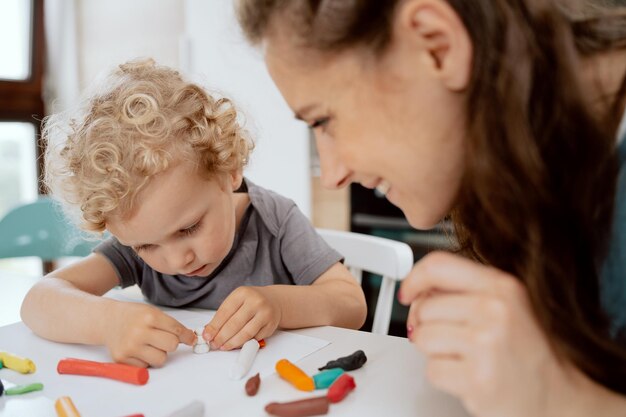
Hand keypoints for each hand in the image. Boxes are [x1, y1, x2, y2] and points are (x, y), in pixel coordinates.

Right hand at [104, 302, 194, 367]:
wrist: (108, 320)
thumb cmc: (134, 316)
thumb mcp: (152, 312)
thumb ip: (170, 325)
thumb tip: (190, 338)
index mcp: (149, 316)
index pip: (176, 330)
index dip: (187, 336)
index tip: (191, 339)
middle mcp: (139, 332)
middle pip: (172, 346)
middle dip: (171, 343)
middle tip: (163, 339)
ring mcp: (130, 347)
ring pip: (161, 359)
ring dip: (159, 354)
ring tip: (149, 344)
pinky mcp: (122, 359)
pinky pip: (146, 366)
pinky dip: (146, 360)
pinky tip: (138, 349)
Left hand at [203, 286, 281, 350]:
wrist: (273, 300)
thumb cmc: (251, 301)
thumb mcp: (236, 301)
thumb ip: (223, 315)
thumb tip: (209, 332)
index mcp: (242, 293)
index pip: (224, 312)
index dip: (214, 326)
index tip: (207, 336)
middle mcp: (255, 302)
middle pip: (234, 324)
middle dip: (222, 337)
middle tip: (214, 344)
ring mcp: (265, 313)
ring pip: (245, 333)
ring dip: (232, 343)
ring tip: (224, 346)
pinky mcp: (271, 325)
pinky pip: (255, 338)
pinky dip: (244, 343)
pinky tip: (237, 344)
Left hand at [399, 251, 574, 416]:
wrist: (559, 398)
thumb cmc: (530, 352)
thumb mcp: (508, 305)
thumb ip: (467, 290)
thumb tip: (419, 289)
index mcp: (502, 287)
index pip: (438, 266)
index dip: (414, 278)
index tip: (407, 293)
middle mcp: (495, 311)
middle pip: (425, 307)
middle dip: (427, 325)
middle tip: (452, 338)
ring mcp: (486, 346)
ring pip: (423, 338)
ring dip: (435, 352)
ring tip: (465, 357)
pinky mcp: (476, 379)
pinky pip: (432, 370)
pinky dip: (444, 376)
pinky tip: (468, 375)